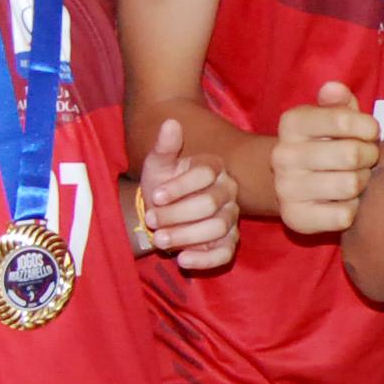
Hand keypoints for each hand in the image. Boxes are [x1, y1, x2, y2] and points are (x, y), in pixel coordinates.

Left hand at [134, 118, 238, 272]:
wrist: (159, 214)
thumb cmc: (160, 186)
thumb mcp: (157, 165)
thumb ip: (164, 147)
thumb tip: (170, 123)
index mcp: (214, 167)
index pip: (205, 173)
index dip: (179, 187)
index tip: (155, 196)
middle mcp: (229, 190)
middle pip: (209, 203)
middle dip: (177, 213)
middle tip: (151, 219)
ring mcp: (231, 217)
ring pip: (216, 227)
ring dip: (185, 236)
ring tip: (160, 239)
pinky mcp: (228, 241)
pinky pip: (225, 253)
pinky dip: (204, 259)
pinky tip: (182, 260)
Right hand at [271, 82, 383, 234]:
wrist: (295, 182)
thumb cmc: (326, 142)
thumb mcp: (332, 116)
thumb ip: (338, 101)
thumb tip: (334, 89)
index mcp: (291, 123)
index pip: (344, 120)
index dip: (368, 127)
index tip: (369, 132)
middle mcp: (282, 155)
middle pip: (352, 155)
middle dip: (369, 156)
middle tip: (367, 158)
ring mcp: (285, 189)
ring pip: (350, 185)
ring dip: (362, 182)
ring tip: (356, 177)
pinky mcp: (295, 219)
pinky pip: (344, 215)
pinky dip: (353, 209)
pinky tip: (344, 201)